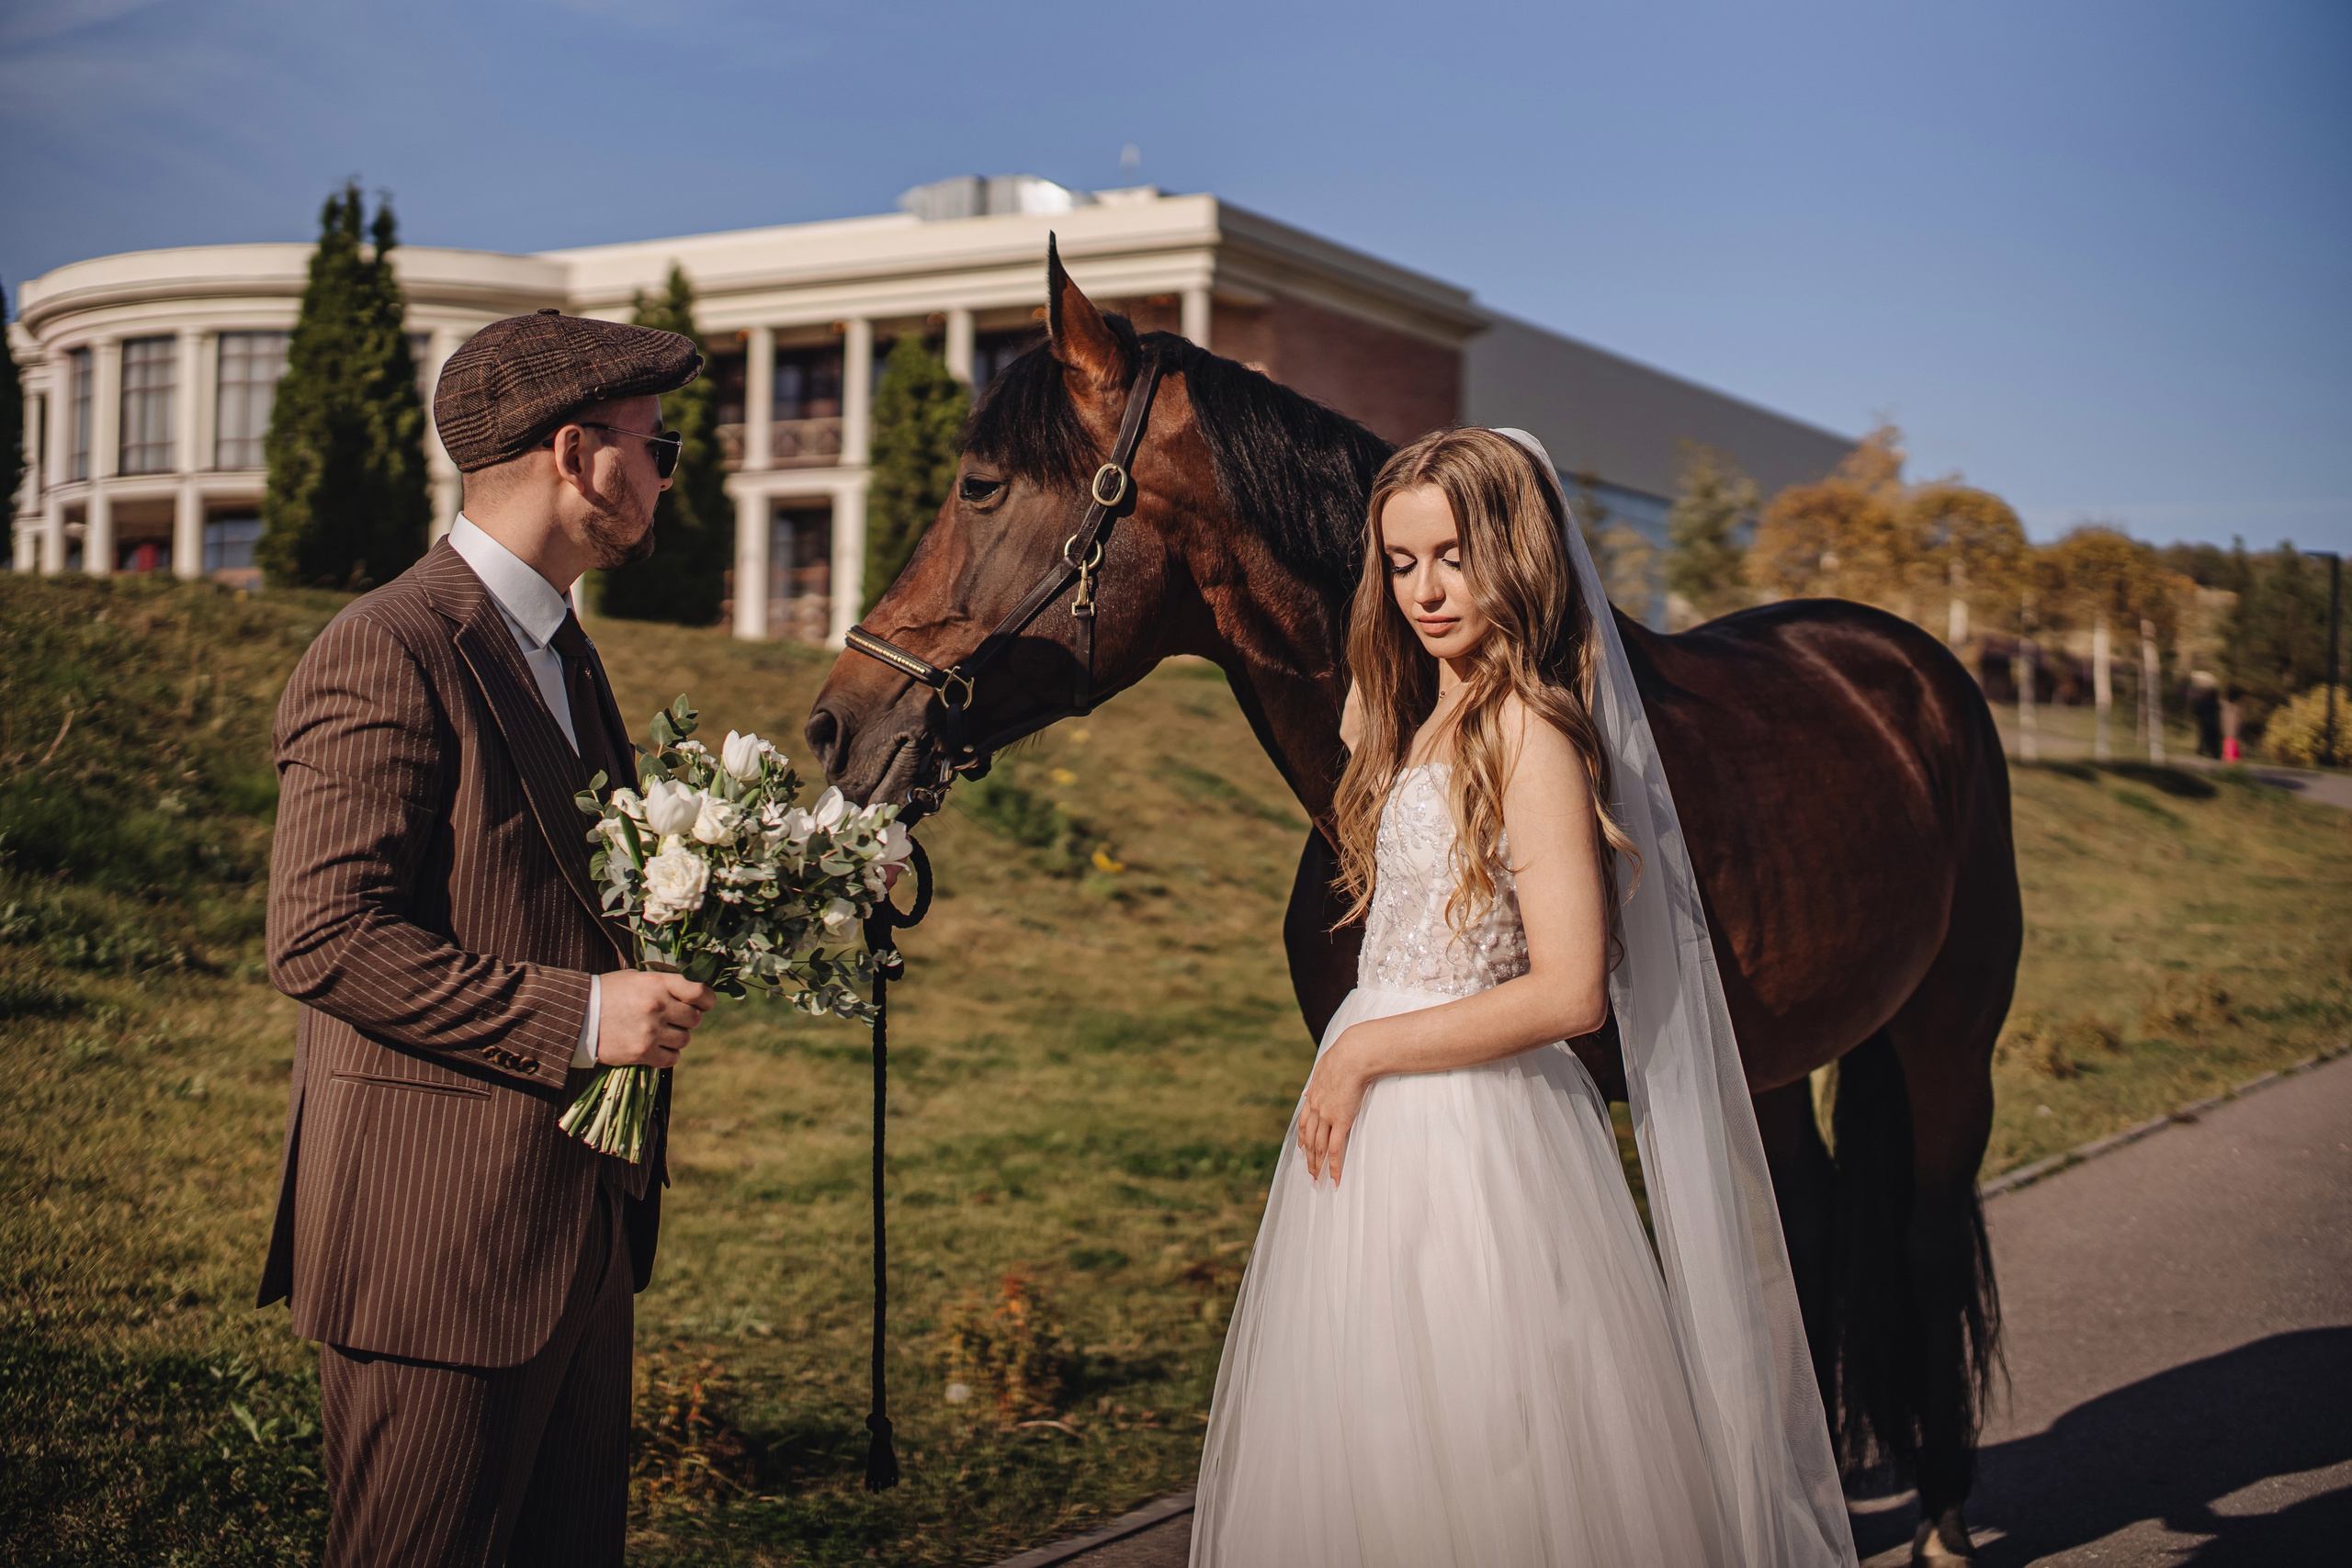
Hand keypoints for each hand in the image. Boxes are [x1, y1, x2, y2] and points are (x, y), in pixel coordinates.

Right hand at [597, 970, 714, 1067]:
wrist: (577, 1016)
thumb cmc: (608, 993)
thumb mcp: (636, 978)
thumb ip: (664, 985)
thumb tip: (693, 994)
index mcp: (657, 984)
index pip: (699, 992)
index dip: (706, 1000)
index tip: (703, 1004)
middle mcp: (657, 1006)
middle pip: (695, 1019)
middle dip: (688, 1020)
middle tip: (673, 1020)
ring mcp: (650, 1031)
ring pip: (684, 1040)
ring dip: (677, 1038)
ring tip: (660, 1033)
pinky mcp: (642, 1052)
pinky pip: (671, 1058)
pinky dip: (668, 1055)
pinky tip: (656, 1048)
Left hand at [1297, 1025, 1377, 1185]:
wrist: (1353, 1055)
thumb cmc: (1344, 1056)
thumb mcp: (1323, 1068)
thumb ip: (1315, 1083)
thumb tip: (1307, 1090)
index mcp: (1313, 1097)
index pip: (1304, 1123)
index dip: (1302, 1138)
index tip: (1302, 1149)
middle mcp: (1316, 1109)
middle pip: (1309, 1139)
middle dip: (1308, 1158)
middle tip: (1309, 1174)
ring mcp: (1327, 1116)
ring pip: (1319, 1147)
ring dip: (1317, 1166)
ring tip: (1318, 1181)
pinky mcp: (1341, 1121)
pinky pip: (1335, 1149)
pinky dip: (1333, 1166)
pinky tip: (1334, 1178)